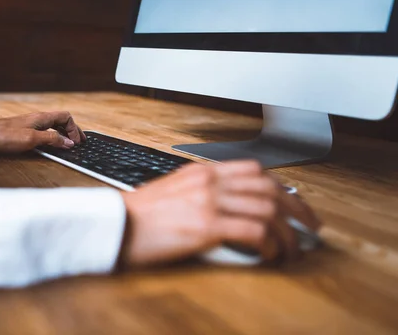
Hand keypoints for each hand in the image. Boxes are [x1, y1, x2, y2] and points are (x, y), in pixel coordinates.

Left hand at [0, 111, 86, 153]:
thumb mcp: (32, 139)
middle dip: (72, 131)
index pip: (66, 117)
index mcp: (42, 118)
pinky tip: (53, 145)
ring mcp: (31, 125)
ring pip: (53, 126)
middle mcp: (38, 119)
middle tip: (80, 142)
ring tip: (69, 144)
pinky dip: (53, 137)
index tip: (77, 141)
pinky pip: (45, 132)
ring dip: (64, 134)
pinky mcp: (25, 132)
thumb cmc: (6, 136)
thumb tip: (69, 142)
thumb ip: (52, 139)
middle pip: (61, 121)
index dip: (75, 128)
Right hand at [119, 160, 320, 267]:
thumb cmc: (139, 214)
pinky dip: (270, 244)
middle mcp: (210, 182)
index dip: (282, 187)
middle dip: (297, 209)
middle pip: (269, 188)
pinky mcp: (206, 225)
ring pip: (267, 209)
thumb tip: (228, 208)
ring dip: (288, 233)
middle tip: (309, 227)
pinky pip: (254, 231)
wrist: (116, 224)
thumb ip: (202, 192)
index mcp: (202, 172)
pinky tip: (270, 254)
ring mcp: (208, 201)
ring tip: (293, 249)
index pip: (254, 171)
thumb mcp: (173, 190)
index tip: (293, 204)